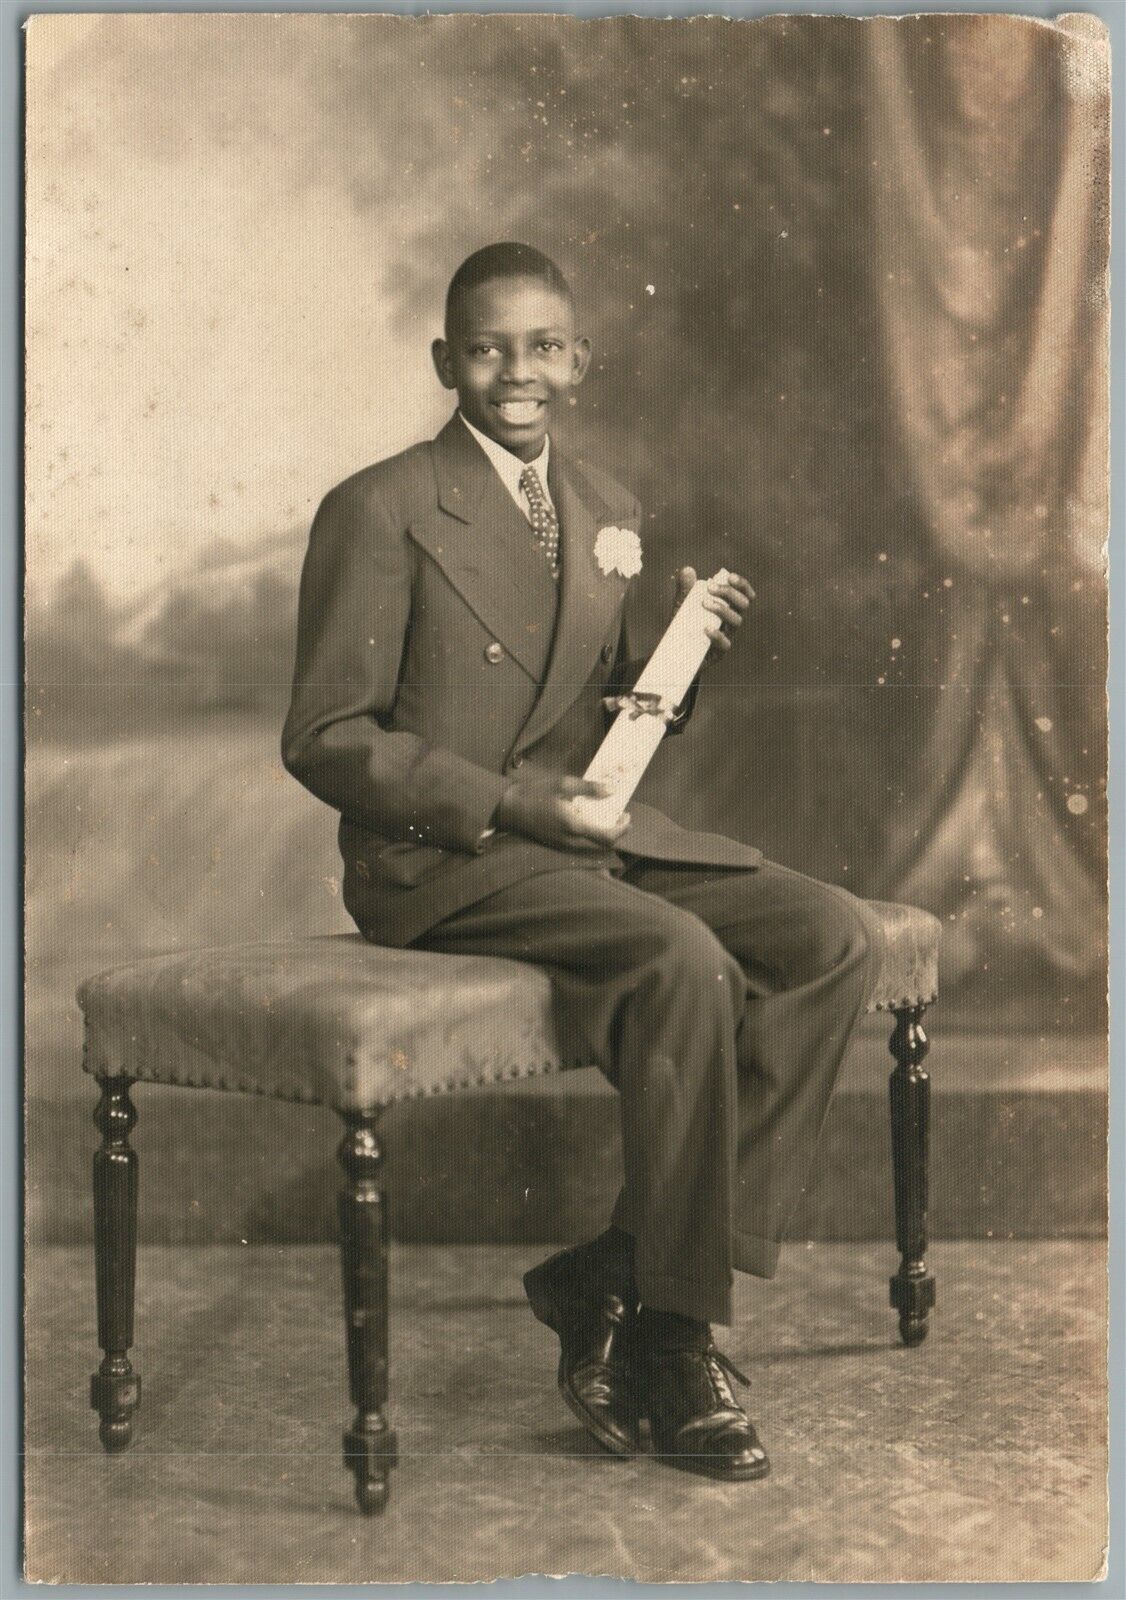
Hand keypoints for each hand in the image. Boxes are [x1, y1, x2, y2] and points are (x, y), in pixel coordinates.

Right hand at [494, 773, 630, 850]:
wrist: (508, 808)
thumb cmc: (534, 794)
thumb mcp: (563, 784)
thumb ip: (589, 788)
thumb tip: (611, 790)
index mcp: (574, 826)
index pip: (607, 837)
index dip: (622, 829)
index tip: (627, 816)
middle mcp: (570, 841)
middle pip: (602, 845)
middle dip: (616, 831)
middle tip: (621, 815)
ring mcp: (563, 846)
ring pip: (592, 846)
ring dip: (604, 834)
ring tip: (608, 816)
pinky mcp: (557, 845)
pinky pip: (580, 845)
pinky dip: (591, 835)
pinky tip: (589, 820)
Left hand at [675, 566, 755, 662]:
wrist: (676, 655)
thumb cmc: (685, 627)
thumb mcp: (683, 606)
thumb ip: (685, 589)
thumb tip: (687, 570)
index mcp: (730, 608)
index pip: (745, 594)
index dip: (742, 585)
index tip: (729, 576)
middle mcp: (733, 622)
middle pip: (743, 604)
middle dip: (729, 592)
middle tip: (710, 587)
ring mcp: (728, 637)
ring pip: (736, 621)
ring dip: (722, 608)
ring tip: (704, 602)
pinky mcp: (720, 653)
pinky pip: (725, 644)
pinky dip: (717, 635)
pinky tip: (706, 628)